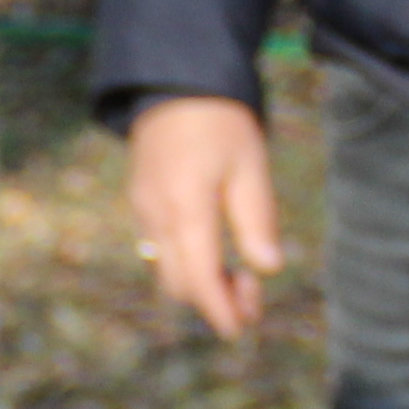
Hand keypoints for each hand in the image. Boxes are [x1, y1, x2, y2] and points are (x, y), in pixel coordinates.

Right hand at [123, 94, 279, 340]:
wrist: (173, 80)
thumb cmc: (220, 119)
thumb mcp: (250, 165)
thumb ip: (256, 219)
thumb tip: (268, 269)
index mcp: (186, 209)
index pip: (199, 279)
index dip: (220, 310)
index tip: (241, 328)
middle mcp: (156, 216)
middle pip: (179, 284)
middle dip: (213, 300)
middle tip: (251, 289)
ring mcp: (143, 209)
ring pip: (166, 268)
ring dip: (199, 281)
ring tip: (235, 269)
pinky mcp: (140, 201)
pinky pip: (159, 247)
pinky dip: (185, 260)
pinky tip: (211, 246)